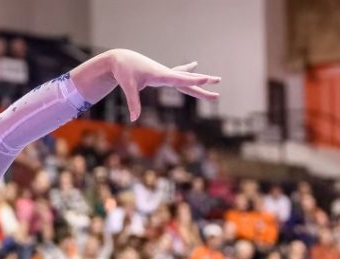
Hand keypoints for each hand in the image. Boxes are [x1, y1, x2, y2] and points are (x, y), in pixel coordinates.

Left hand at [106, 49, 220, 121]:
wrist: (120, 58)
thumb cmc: (124, 71)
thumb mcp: (127, 87)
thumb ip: (133, 103)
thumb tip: (134, 119)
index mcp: (159, 74)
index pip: (178, 78)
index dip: (192, 79)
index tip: (205, 78)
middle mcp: (165, 72)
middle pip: (187, 79)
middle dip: (202, 83)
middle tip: (218, 82)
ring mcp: (164, 73)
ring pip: (185, 76)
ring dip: (199, 78)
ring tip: (215, 78)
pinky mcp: (161, 73)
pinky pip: (177, 74)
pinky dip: (187, 72)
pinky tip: (194, 65)